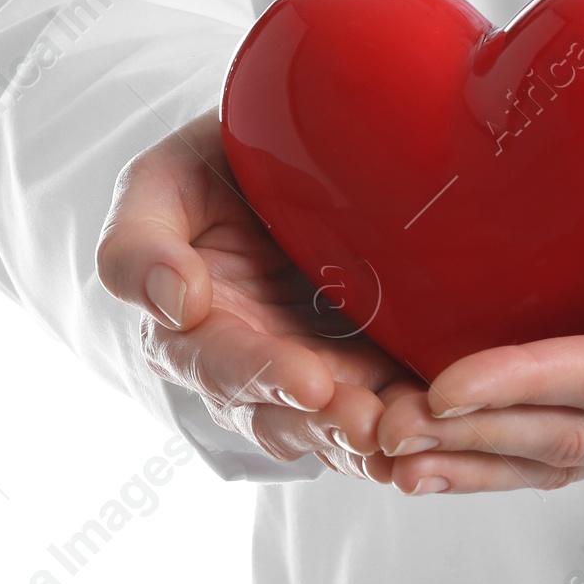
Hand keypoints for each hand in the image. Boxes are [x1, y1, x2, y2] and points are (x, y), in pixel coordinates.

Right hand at [97, 111, 417, 478]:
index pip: (218, 364)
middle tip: (369, 424)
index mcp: (193, 328)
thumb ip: (140, 243)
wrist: (292, 146)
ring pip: (335, 424)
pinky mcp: (370, 365)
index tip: (308, 383)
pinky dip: (410, 427)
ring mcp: (315, 368)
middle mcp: (253, 363)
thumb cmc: (217, 165)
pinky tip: (443, 429)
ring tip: (406, 432)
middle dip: (326, 423)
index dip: (261, 375)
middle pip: (281, 414)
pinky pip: (386, 408)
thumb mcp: (162, 183)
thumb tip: (176, 302)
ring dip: (370, 436)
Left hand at [373, 138, 583, 494]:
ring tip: (390, 455)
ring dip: (474, 462)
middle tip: (384, 426)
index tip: (449, 382)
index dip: (527, 386)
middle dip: (475, 438)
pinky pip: (571, 450)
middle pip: (572, 437)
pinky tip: (442, 457)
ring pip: (562, 458)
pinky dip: (502, 460)